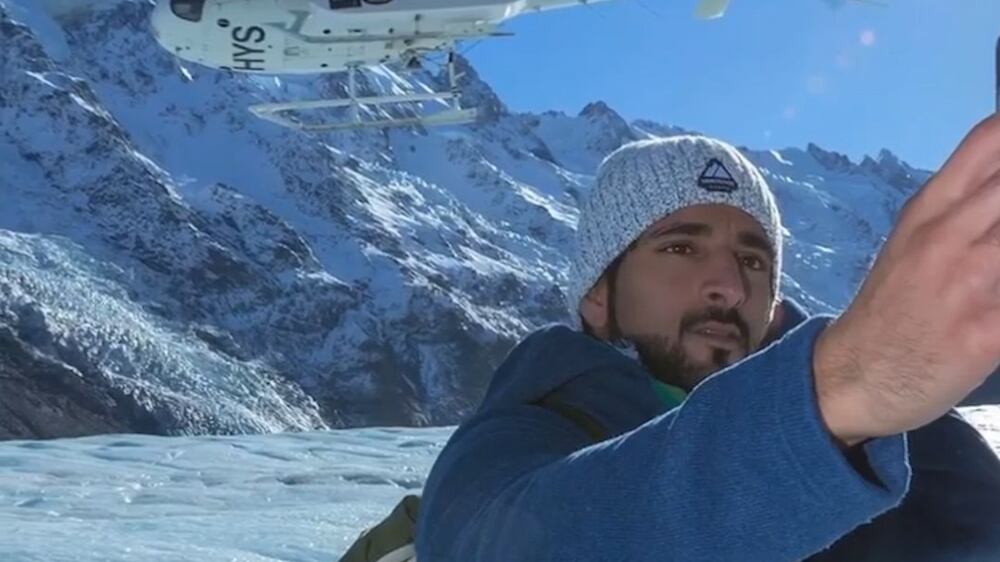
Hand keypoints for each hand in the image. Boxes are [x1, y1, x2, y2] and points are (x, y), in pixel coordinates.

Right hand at [814, 113, 999, 445]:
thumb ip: (962, 210)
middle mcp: (947, 235)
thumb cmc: (890, 310)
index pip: (988, 142)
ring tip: (996, 267)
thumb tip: (995, 186)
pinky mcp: (986, 331)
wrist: (852, 377)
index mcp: (929, 209)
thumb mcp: (912, 242)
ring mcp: (969, 281)